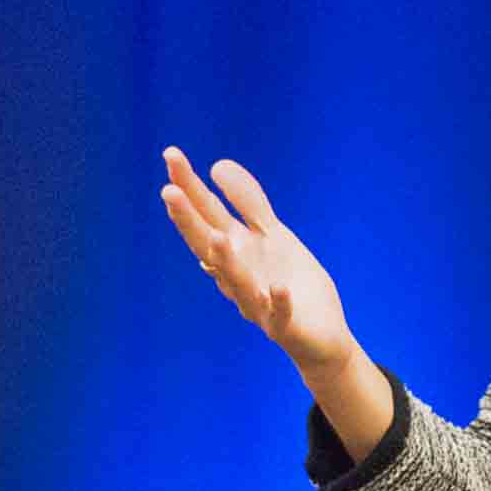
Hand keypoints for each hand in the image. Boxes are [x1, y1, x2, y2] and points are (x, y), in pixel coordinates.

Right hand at [160, 146, 355, 377]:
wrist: (322, 335)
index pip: (207, 215)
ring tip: (218, 238)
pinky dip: (278, 303)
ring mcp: (259, 304)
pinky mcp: (285, 327)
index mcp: (237, 251)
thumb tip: (216, 165)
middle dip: (189, 221)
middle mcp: (238, 276)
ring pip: (237, 283)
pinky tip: (277, 289)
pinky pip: (280, 315)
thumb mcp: (272, 236)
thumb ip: (248, 203)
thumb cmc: (289, 281)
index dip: (189, 187)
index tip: (171, 155)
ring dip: (227, 262)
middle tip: (169, 191)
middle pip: (208, 246)